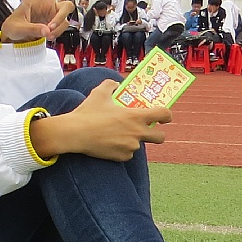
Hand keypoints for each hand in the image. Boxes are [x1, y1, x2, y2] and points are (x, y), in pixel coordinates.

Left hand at [0, 0, 85, 42]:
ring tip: (49, 30)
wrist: (20, 42)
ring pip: (67, 7)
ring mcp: (53, 10)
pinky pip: (64, 24)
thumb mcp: (18, 28)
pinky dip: (58, 31)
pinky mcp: (58, 21)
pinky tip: (49, 35)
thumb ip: (33, 28)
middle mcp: (46, 0)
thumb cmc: (14, 29)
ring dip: (60, 20)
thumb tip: (47, 29)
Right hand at [30, 81, 171, 161]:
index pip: (164, 115)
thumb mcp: (99, 93)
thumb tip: (116, 84)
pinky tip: (110, 144)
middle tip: (147, 130)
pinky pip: (127, 154)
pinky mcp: (121, 157)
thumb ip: (111, 85)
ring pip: (139, 145)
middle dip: (157, 134)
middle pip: (160, 137)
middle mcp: (138, 133)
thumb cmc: (88, 113)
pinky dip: (121, 150)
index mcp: (137, 116)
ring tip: (117, 135)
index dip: (166, 115)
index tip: (164, 116)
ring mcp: (130, 146)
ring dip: (132, 141)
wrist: (75, 133)